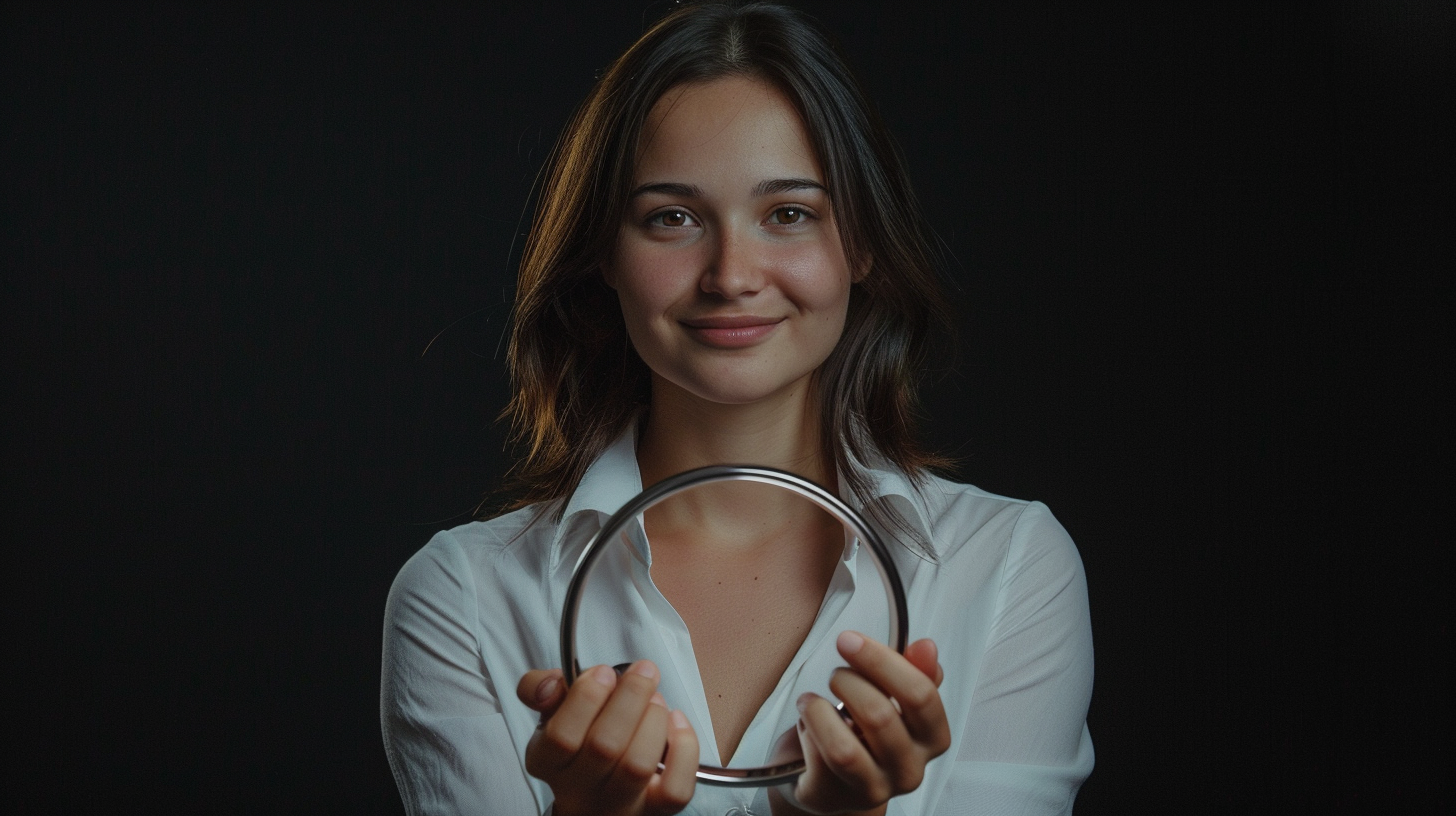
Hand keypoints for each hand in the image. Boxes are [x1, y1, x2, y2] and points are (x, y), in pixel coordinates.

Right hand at [516, 661, 698, 815]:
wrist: (595, 794)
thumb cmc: (580, 741)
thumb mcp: (552, 711)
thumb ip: (541, 688)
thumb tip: (554, 683)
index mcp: (548, 763)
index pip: (561, 736)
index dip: (586, 698)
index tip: (604, 671)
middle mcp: (579, 791)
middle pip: (605, 747)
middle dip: (630, 697)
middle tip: (643, 672)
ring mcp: (618, 806)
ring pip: (638, 766)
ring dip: (654, 720)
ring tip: (656, 700)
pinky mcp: (655, 811)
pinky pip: (675, 788)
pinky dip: (684, 748)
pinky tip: (676, 723)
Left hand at [771, 634, 949, 814]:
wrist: (829, 776)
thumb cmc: (862, 730)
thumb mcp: (891, 697)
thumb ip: (912, 671)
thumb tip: (925, 647)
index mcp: (932, 738)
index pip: (921, 695)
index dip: (882, 661)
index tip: (850, 640)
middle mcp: (909, 770)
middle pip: (879, 716)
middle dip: (847, 682)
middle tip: (835, 674)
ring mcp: (873, 789)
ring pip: (845, 748)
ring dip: (821, 710)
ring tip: (812, 700)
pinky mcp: (835, 797)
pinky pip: (817, 758)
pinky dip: (808, 728)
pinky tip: (806, 719)